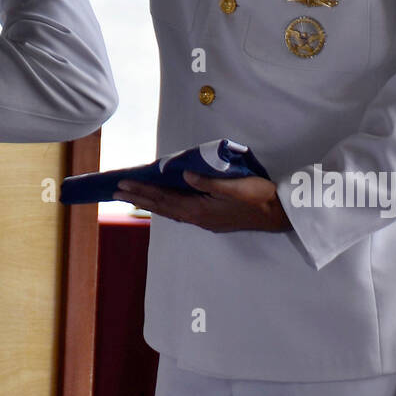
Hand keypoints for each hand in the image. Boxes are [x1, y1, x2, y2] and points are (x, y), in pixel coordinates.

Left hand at [113, 172, 291, 232]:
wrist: (278, 214)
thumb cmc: (257, 197)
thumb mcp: (233, 185)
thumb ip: (207, 182)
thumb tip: (182, 175)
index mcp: (199, 211)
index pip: (163, 200)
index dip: (142, 191)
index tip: (123, 185)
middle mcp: (198, 218)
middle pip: (162, 208)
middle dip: (139, 198)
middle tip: (117, 190)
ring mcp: (204, 221)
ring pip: (170, 211)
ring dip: (151, 203)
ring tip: (133, 196)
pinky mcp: (211, 219)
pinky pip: (181, 212)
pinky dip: (167, 206)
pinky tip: (163, 202)